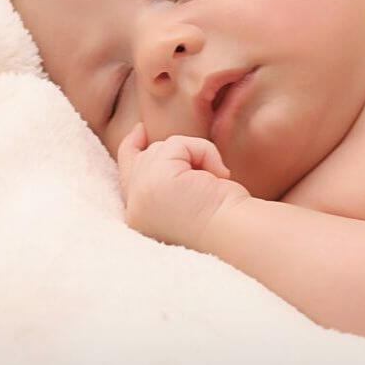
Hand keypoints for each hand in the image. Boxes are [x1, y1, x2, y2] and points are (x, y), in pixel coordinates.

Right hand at [117, 124, 250, 249]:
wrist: (237, 234)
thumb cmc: (226, 220)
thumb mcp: (189, 198)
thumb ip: (168, 178)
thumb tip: (168, 149)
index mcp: (141, 219)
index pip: (127, 178)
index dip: (131, 150)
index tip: (140, 131)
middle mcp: (135, 210)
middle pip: (140, 159)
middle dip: (165, 149)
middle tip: (179, 149)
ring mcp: (141, 194)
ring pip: (163, 148)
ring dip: (195, 155)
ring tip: (215, 181)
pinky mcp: (155, 179)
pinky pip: (177, 144)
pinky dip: (202, 151)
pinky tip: (217, 176)